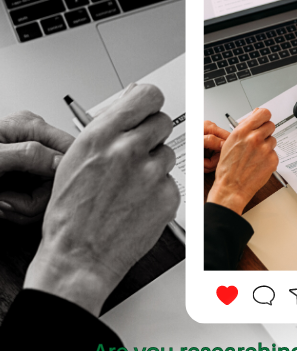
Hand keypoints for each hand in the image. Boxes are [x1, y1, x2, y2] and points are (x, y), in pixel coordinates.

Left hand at [0, 111, 74, 223]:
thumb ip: (29, 155)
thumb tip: (62, 161)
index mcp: (30, 126)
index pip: (71, 149)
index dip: (63, 174)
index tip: (45, 191)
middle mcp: (33, 142)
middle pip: (60, 176)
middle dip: (35, 198)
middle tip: (7, 202)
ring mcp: (28, 163)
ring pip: (49, 194)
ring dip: (22, 207)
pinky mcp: (22, 182)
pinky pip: (35, 201)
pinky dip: (17, 210)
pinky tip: (0, 204)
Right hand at [24, 84, 179, 315]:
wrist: (79, 255)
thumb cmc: (72, 212)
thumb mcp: (77, 158)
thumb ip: (107, 128)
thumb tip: (128, 103)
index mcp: (102, 136)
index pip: (147, 96)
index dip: (149, 102)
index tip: (148, 108)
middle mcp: (128, 151)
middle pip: (162, 122)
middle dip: (151, 135)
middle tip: (136, 154)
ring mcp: (151, 174)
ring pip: (166, 154)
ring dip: (153, 165)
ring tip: (130, 186)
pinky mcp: (167, 196)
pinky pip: (171, 181)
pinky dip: (158, 190)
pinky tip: (138, 203)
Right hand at [207, 108, 277, 214]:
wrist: (231, 187)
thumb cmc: (228, 167)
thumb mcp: (230, 142)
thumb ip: (244, 126)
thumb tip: (255, 114)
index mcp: (242, 131)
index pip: (264, 113)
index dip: (264, 117)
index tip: (263, 121)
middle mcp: (254, 138)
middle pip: (271, 125)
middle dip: (265, 132)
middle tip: (258, 141)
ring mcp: (265, 149)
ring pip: (273, 140)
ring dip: (267, 145)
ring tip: (255, 155)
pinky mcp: (272, 160)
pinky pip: (275, 153)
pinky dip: (269, 157)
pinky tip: (259, 163)